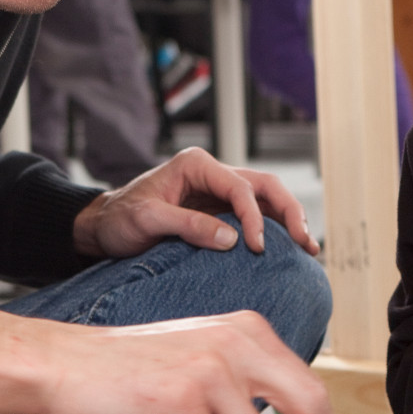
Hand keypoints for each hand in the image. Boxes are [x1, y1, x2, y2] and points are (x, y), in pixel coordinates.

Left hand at [73, 148, 319, 260]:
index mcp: (196, 164)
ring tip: (308, 248)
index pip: (239, 187)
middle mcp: (212, 173)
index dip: (254, 217)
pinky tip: (289, 249)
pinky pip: (254, 215)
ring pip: (265, 199)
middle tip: (304, 242)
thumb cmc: (120, 219)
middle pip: (264, 187)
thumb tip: (232, 240)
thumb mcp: (148, 221)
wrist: (104, 226)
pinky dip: (274, 230)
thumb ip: (189, 227)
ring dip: (289, 221)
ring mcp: (218, 191)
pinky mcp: (219, 210)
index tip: (257, 247)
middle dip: (289, 213)